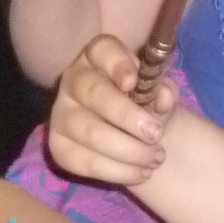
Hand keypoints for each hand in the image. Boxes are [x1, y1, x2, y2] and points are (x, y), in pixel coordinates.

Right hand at [46, 34, 174, 185]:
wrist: (134, 135)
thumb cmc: (143, 103)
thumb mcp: (158, 92)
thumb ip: (164, 90)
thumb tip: (162, 98)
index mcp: (98, 57)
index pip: (102, 50)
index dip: (117, 63)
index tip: (134, 81)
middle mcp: (73, 81)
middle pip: (94, 93)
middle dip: (127, 116)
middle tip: (156, 134)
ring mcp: (61, 114)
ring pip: (89, 132)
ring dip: (128, 150)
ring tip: (156, 158)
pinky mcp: (59, 147)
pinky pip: (84, 162)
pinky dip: (117, 171)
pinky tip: (141, 173)